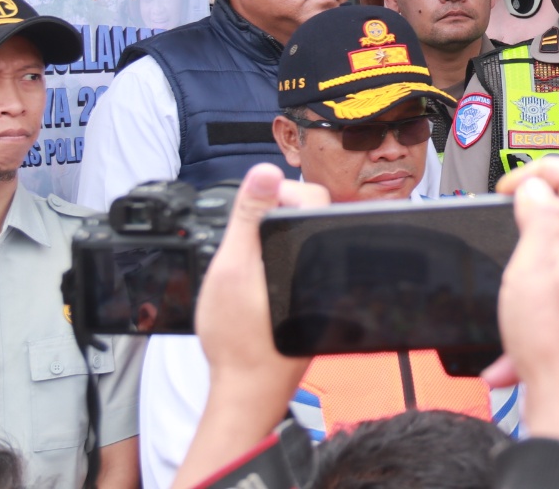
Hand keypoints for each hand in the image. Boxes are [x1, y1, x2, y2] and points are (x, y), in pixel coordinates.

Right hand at [170, 164, 330, 488]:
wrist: (247, 387)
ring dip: (275, 242)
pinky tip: (260, 286)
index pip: (310, 196)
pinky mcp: (318, 296)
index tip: (249, 214)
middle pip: (308, 216)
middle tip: (245, 242)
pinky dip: (280, 264)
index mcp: (310, 252)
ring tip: (250, 268)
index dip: (276, 195)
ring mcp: (324, 283)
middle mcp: (326, 266)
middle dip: (275, 217)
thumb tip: (264, 172)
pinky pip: (301, 263)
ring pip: (302, 240)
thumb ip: (249, 216)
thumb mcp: (232, 267)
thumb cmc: (238, 338)